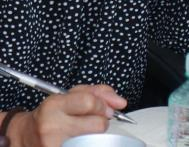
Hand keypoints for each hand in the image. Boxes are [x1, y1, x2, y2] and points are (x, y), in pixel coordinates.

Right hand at [9, 85, 125, 146]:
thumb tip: (121, 103)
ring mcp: (53, 144)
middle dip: (100, 122)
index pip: (90, 103)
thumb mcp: (69, 95)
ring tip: (80, 133)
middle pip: (98, 124)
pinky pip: (87, 145)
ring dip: (93, 136)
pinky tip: (77, 141)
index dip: (102, 106)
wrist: (23, 136)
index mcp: (53, 105)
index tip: (103, 109)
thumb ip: (98, 93)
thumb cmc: (50, 115)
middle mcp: (51, 126)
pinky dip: (87, 143)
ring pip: (95, 139)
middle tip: (88, 123)